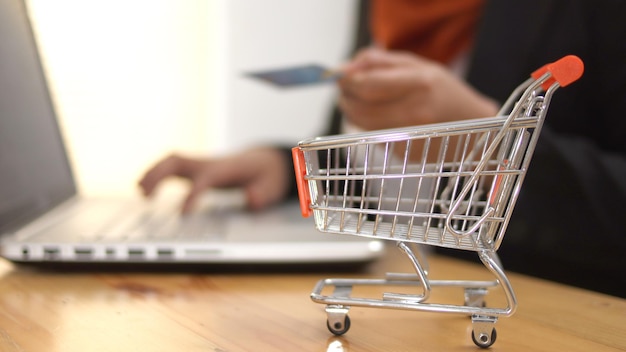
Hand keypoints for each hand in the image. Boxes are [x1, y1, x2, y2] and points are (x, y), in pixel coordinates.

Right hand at [138, 147, 290, 213]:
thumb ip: (262, 193)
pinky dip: (156, 174)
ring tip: (139, 191)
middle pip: (179, 161)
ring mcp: (201, 164)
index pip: (205, 179)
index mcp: (226, 169)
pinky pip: (172, 167)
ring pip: (171, 161)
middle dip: (159, 175)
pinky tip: (144, 187)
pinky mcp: (196, 169)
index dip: (193, 195)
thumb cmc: (265, 174)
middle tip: (145, 195)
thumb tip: (251, 199)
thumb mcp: (271, 186)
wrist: (265, 160)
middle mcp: (210, 164)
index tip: (182, 214)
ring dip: (153, 173)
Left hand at [338, 47, 498, 130]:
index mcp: (420, 84)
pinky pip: (372, 136)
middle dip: (345, 97)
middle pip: (359, 107)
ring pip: (361, 124)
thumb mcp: (419, 65)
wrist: (472, 129)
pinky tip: (384, 118)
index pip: (369, 85)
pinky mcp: (403, 152)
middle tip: (345, 89)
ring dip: (352, 111)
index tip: (341, 77)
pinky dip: (368, 125)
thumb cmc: (443, 92)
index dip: (348, 81)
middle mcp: (415, 112)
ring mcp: (409, 136)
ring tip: (362, 100)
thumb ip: (380, 62)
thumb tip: (346, 67)